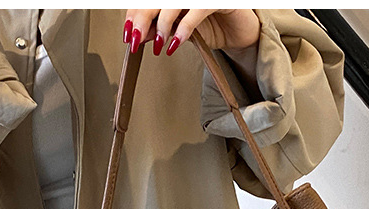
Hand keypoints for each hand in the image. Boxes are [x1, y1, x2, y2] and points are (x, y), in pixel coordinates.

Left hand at [123, 9, 260, 56]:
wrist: (240, 33)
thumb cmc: (214, 26)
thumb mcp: (181, 32)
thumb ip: (161, 30)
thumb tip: (139, 34)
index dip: (134, 13)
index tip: (127, 34)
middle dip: (141, 18)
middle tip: (134, 38)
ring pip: (173, 3)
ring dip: (161, 25)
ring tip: (158, 45)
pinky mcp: (218, 1)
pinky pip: (197, 12)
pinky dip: (184, 30)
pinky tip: (175, 45)